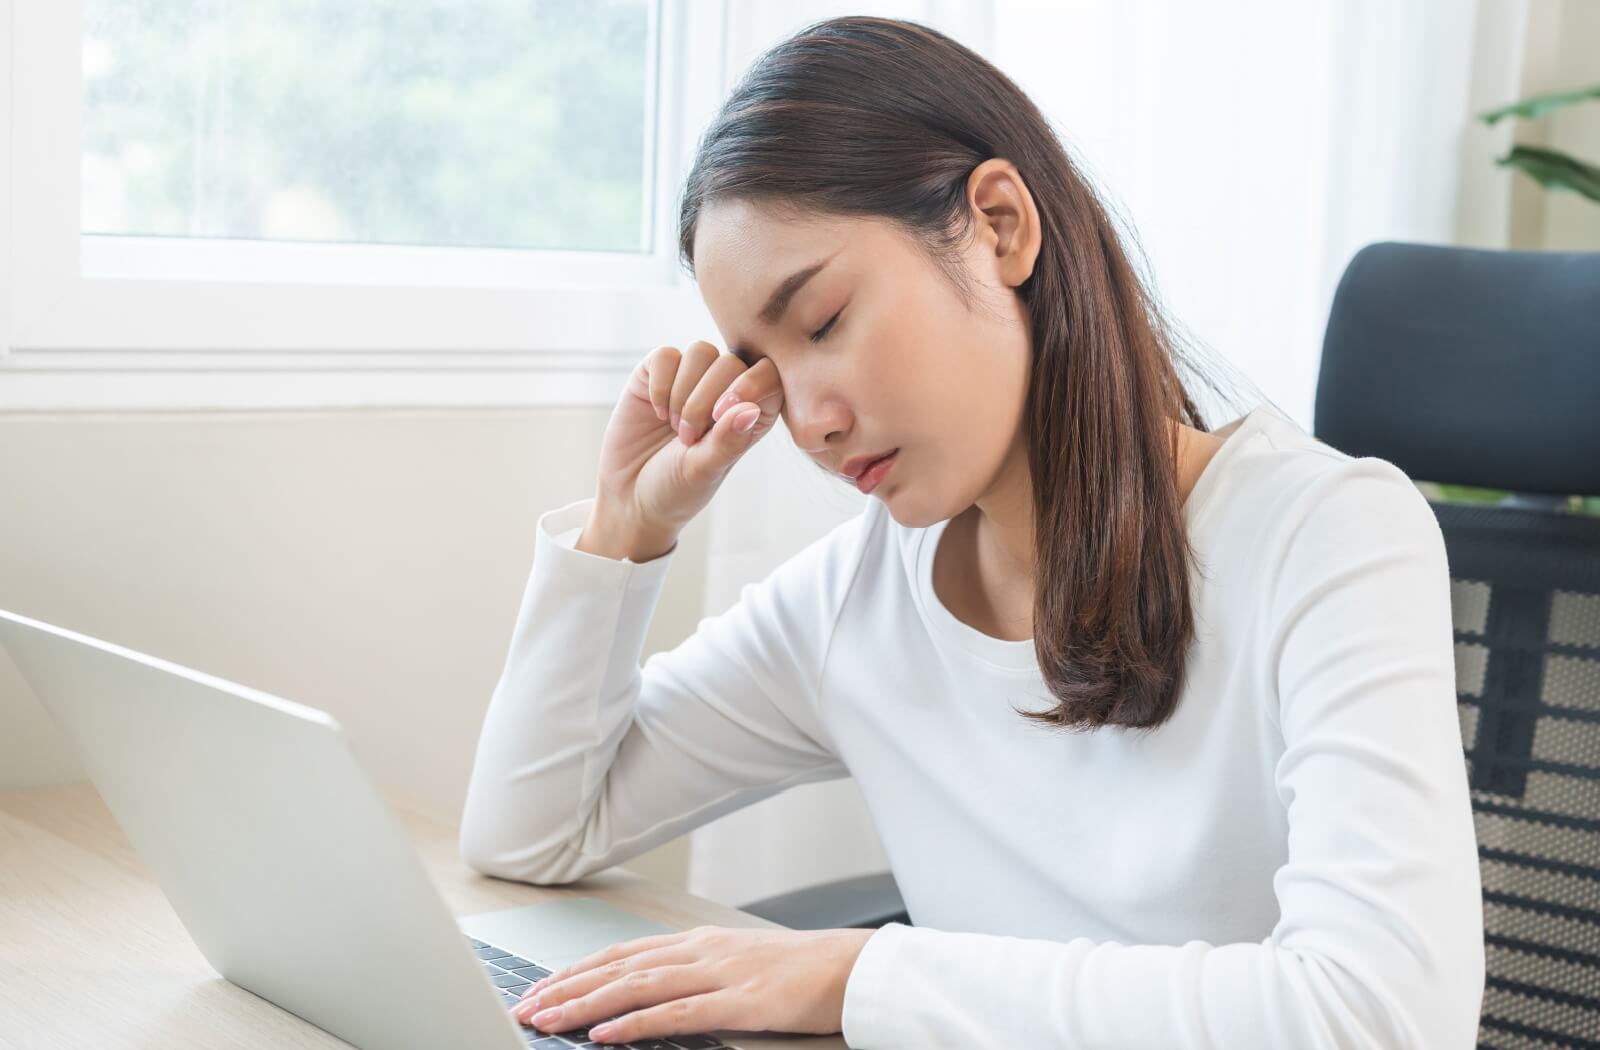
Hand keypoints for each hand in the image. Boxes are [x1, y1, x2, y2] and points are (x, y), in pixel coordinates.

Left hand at [510, 924, 875, 1044]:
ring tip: (549, 1020)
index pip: (623, 953)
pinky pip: (676, 1014)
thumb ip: (696, 974)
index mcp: (700, 942)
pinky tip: (606, 1035)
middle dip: (567, 988)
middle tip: (528, 1006)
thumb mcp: (739, 965)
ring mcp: (719, 974)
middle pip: (618, 967)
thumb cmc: (800, 971)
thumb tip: (651, 995)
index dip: (578, 970)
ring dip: (586, 1005)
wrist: (852, 966)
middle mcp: (701, 951)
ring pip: (637, 986)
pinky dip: (635, 1024)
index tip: (541, 985)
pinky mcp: (739, 1002)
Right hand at [596, 341, 784, 541]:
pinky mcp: (656, 374)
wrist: (630, 495)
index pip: (768, 375)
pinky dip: (660, 384)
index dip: (750, 385)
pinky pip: (665, 356)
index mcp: (751, 413)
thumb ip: (727, 441)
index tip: (722, 414)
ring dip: (684, 393)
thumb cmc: (677, 488)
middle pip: (731, 362)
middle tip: (688, 438)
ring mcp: (690, 379)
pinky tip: (657, 411)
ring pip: (700, 352)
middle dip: (706, 400)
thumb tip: (748, 408)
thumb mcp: (704, 470)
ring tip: (675, 427)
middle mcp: (724, 390)